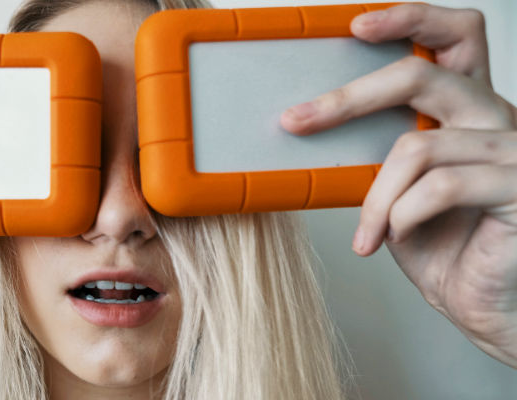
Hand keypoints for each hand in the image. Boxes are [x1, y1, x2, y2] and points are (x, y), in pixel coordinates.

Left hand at [281, 4, 516, 367]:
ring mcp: (512, 151)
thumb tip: (309, 126)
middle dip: (348, 98)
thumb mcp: (395, 190)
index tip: (355, 27)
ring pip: (416, 145)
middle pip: (422, 75)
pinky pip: (441, 186)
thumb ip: (375, 153)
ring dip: (376, 196)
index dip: (410, 19)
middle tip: (298, 121)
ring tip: (368, 232)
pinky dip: (402, 215)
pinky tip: (396, 237)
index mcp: (467, 110)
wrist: (482, 302)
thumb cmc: (441, 246)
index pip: (454, 37)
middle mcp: (495, 118)